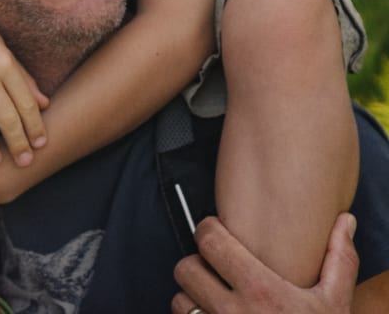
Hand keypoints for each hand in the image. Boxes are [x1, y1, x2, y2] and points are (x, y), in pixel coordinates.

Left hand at [171, 214, 357, 313]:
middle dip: (198, 264)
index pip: (209, 240)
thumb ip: (338, 261)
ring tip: (214, 298)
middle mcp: (233, 312)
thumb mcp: (334, 305)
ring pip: (180, 300)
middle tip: (215, 268)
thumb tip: (344, 220)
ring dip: (192, 297)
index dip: (209, 230)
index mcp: (261, 291)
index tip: (218, 233)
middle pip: (186, 268)